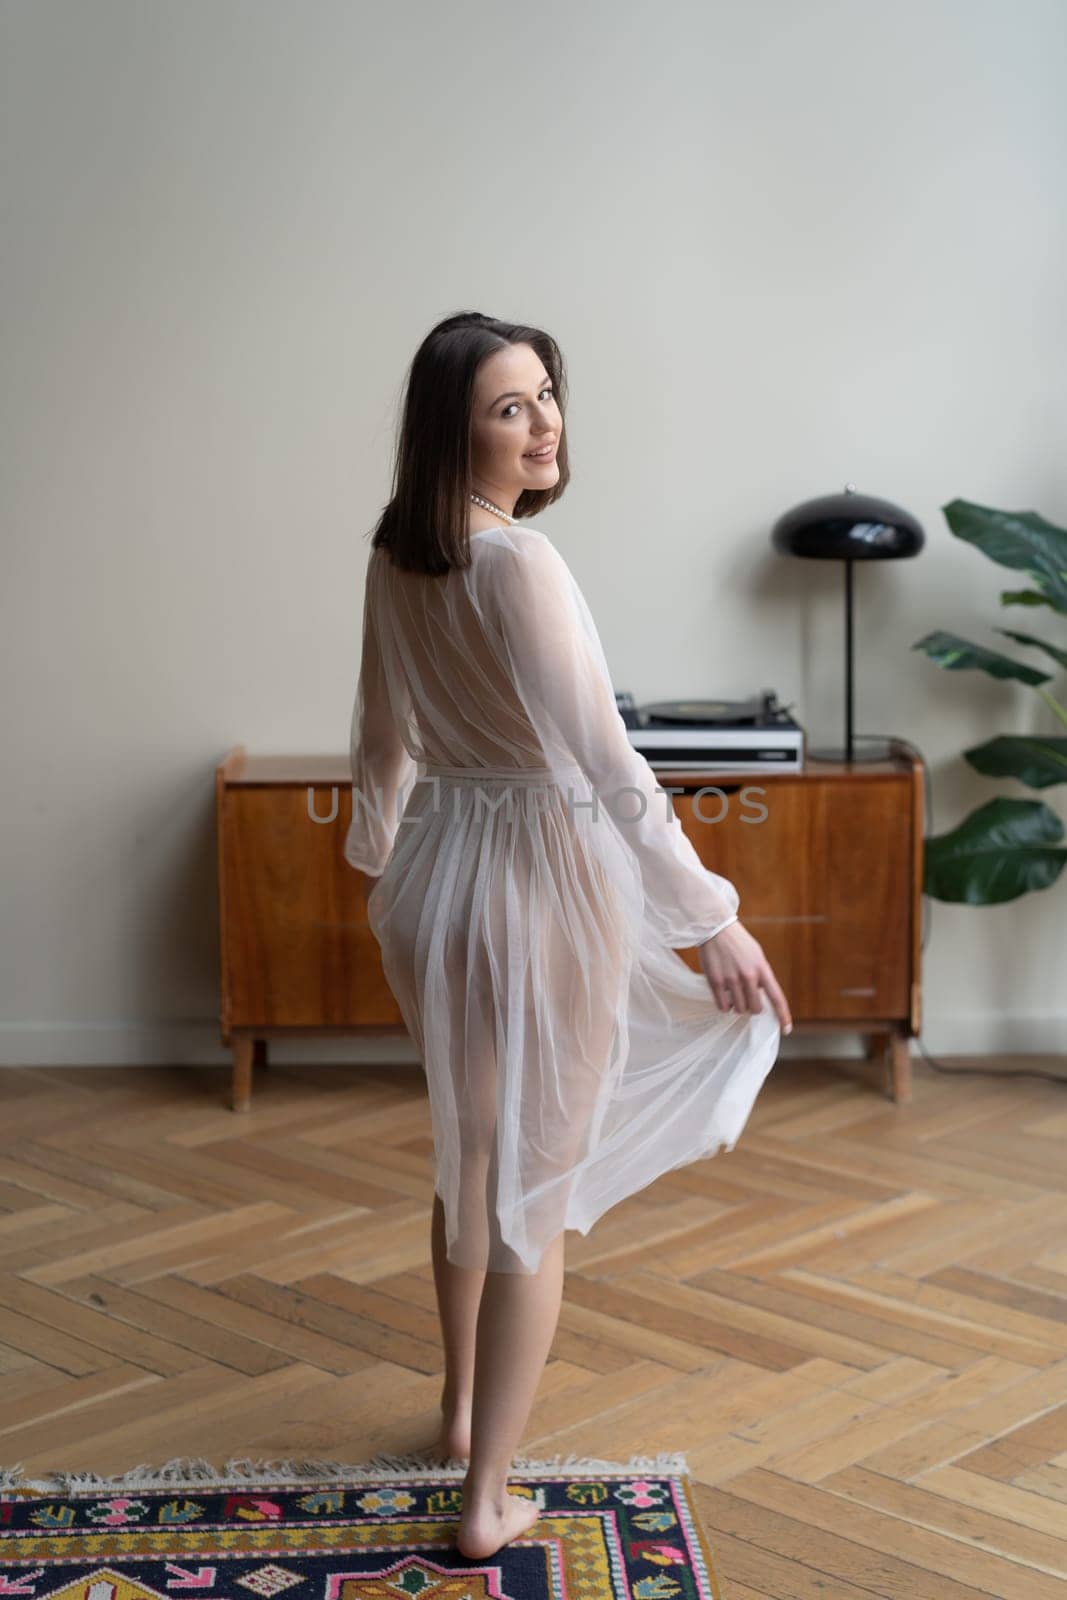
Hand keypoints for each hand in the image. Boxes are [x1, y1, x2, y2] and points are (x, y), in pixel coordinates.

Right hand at [698, 920, 792, 1034]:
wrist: (716, 928)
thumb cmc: (738, 942)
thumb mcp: (756, 955)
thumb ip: (760, 975)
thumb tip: (762, 995)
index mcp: (762, 969)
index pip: (777, 998)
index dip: (783, 1016)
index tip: (786, 1030)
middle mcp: (749, 976)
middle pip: (755, 1009)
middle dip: (752, 1008)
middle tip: (746, 998)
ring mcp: (732, 980)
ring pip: (738, 1009)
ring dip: (737, 1006)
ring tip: (733, 994)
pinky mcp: (716, 982)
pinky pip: (722, 1006)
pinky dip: (724, 1006)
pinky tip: (723, 997)